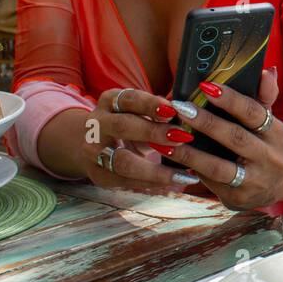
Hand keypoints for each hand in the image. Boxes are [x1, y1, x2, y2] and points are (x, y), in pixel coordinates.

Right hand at [82, 88, 200, 194]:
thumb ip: (161, 112)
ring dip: (156, 169)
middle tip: (182, 137)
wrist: (97, 145)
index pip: (128, 99)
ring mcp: (93, 151)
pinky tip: (176, 182)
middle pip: (122, 126)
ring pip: (123, 161)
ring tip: (184, 173)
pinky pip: (126, 180)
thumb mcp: (141, 112)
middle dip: (153, 132)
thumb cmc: (131, 124)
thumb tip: (190, 111)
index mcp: (109, 102)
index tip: (173, 110)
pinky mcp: (99, 175)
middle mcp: (97, 124)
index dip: (150, 104)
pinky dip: (153, 182)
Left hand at [165, 69, 282, 209]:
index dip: (230, 99)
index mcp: (278, 134)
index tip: (205, 87)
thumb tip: (266, 71)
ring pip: (218, 166)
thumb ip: (264, 96)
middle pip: (235, 138)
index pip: (254, 113)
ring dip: (189, 153)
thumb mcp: (269, 122)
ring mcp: (256, 181)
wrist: (279, 184)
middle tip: (179, 107)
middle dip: (205, 122)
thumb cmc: (265, 144)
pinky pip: (210, 182)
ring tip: (164, 139)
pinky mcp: (239, 198)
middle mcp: (271, 159)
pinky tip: (172, 157)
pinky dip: (190, 169)